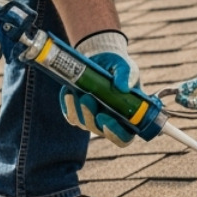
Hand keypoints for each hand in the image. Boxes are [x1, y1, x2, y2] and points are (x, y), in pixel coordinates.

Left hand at [60, 31, 138, 145]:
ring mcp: (92, 118)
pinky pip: (70, 115)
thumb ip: (125, 76)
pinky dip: (68, 105)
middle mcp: (110, 122)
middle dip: (91, 116)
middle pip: (99, 130)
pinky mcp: (77, 112)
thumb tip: (122, 87)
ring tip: (80, 92)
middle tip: (88, 98)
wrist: (101, 58)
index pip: (123, 137)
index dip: (115, 133)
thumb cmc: (118, 66)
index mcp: (127, 117)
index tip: (104, 117)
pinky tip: (69, 92)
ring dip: (79, 110)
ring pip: (83, 123)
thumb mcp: (125, 67)